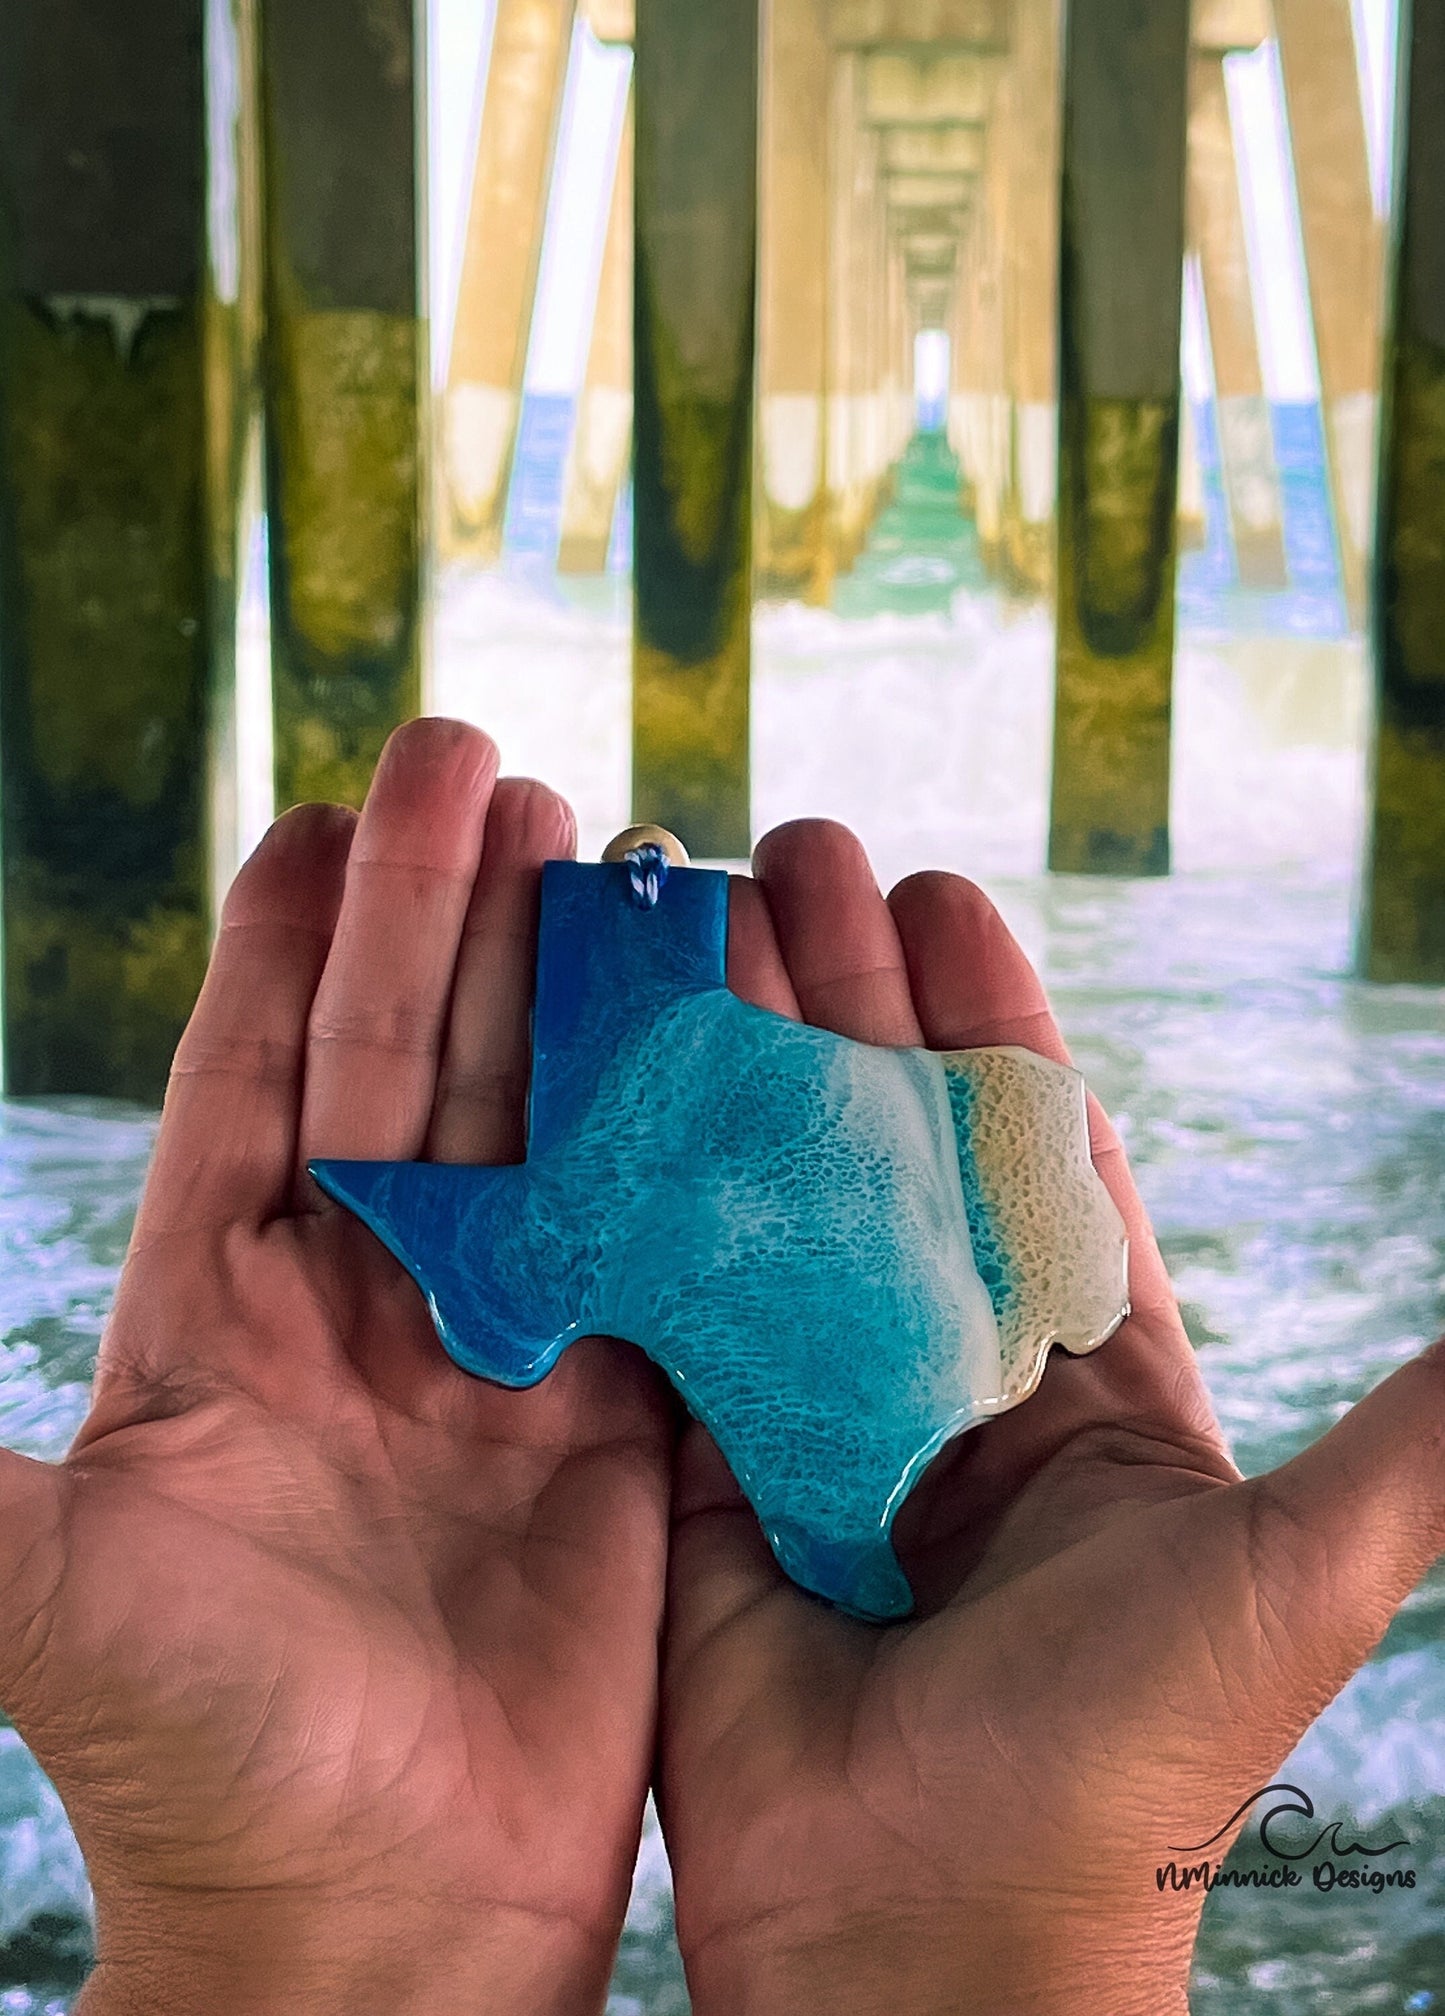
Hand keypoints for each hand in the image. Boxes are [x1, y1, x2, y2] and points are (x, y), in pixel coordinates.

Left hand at [0, 722, 671, 2015]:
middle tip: (484, 771)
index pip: (261, 1078)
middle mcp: (370, 1301)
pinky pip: (658, 1240)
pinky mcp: (624, 1411)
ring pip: (538, 1124)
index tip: (322, 816)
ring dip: (564, 991)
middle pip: (410, 1064)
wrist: (378, 1919)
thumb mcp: (42, 1584)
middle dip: (443, 914)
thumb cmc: (197, 1756)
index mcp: (228, 1307)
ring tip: (603, 848)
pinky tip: (712, 1026)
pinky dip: (686, 1134)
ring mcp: (506, 1346)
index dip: (290, 946)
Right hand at [658, 819, 1444, 2015]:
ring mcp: (808, 1417)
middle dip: (840, 996)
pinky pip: (659, 1308)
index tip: (939, 891)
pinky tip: (598, 1088)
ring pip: (764, 1199)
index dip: (987, 1017)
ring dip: (730, 1063)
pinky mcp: (695, 1470)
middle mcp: (940, 1378)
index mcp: (1078, 1380)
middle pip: (879, 1142)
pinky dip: (631, 1199)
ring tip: (686, 920)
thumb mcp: (1286, 1577)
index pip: (1026, 1149)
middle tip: (791, 854)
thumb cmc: (1124, 1768)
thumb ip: (1408, 1446)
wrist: (932, 1947)